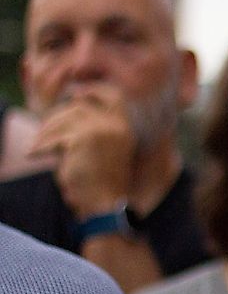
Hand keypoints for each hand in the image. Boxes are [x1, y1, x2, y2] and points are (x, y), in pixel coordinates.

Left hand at [29, 84, 135, 217]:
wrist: (105, 204)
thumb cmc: (101, 180)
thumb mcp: (104, 147)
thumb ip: (92, 126)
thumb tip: (69, 104)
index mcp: (125, 127)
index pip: (113, 94)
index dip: (93, 89)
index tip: (76, 94)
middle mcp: (116, 125)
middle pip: (78, 105)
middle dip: (57, 117)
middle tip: (45, 133)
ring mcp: (101, 130)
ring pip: (63, 117)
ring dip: (47, 131)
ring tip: (40, 147)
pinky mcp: (83, 139)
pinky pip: (55, 135)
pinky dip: (42, 146)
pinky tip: (37, 155)